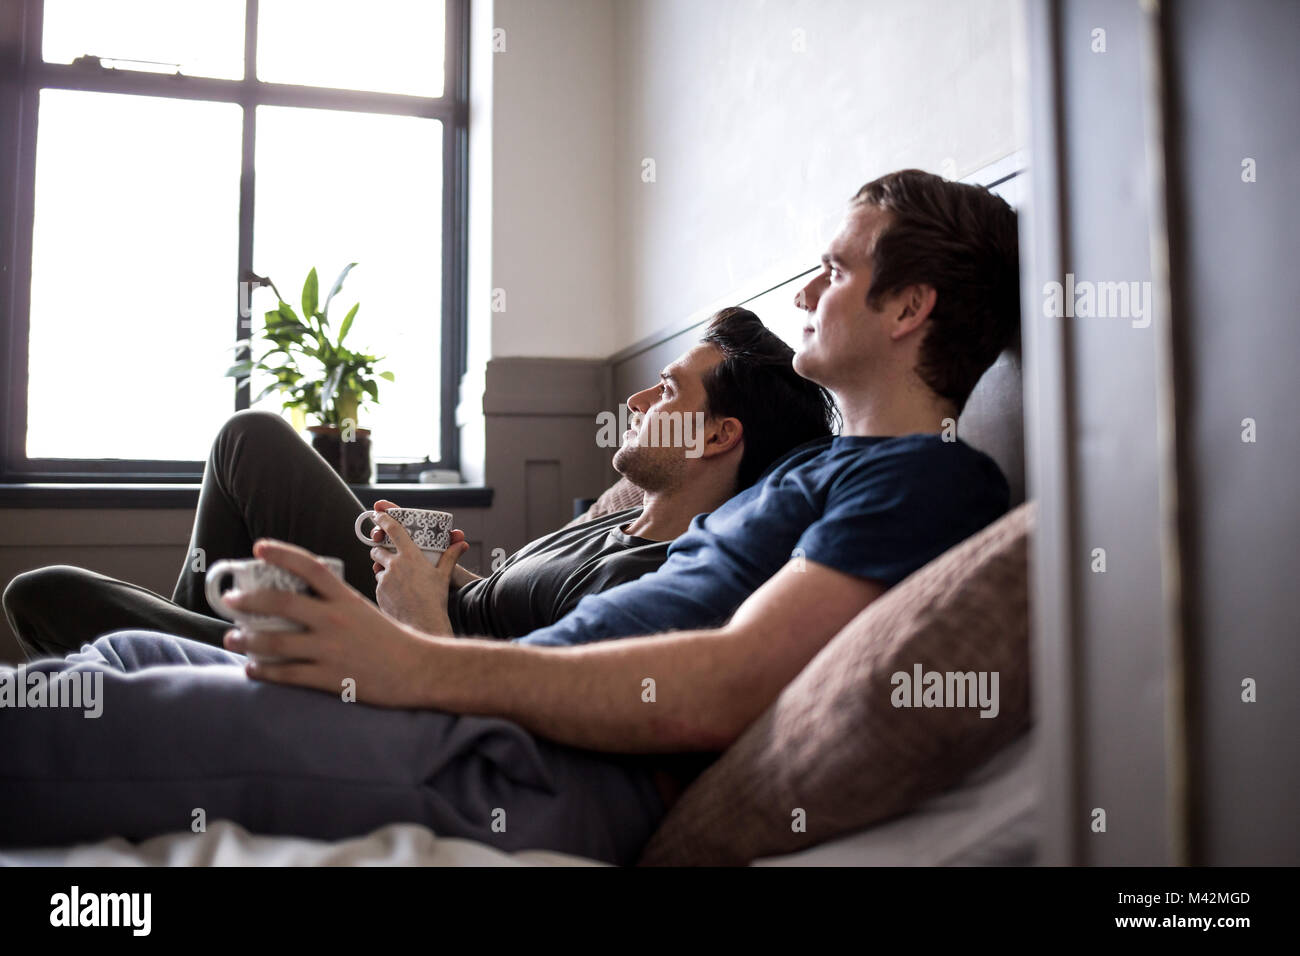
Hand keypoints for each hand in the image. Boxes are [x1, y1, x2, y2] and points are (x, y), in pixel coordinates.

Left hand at [221, 538, 441, 706]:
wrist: (418, 670)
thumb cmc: (392, 639)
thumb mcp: (365, 610)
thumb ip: (335, 603)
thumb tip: (299, 600)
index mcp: (346, 599)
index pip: (311, 567)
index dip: (282, 554)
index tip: (258, 547)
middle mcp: (335, 620)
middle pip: (282, 603)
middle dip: (248, 601)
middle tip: (230, 600)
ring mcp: (331, 649)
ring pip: (276, 642)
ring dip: (247, 639)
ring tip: (232, 637)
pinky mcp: (329, 678)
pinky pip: (287, 674)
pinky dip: (263, 671)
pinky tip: (252, 668)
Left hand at [367, 500, 468, 634]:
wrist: (424, 622)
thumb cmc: (435, 598)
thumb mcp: (443, 575)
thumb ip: (450, 557)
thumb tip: (462, 543)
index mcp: (410, 556)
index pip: (393, 530)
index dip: (383, 519)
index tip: (377, 514)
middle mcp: (394, 565)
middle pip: (377, 550)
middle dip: (379, 551)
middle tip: (387, 556)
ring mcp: (384, 579)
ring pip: (377, 568)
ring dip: (382, 570)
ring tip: (396, 580)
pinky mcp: (379, 592)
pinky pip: (378, 585)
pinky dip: (384, 587)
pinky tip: (396, 594)